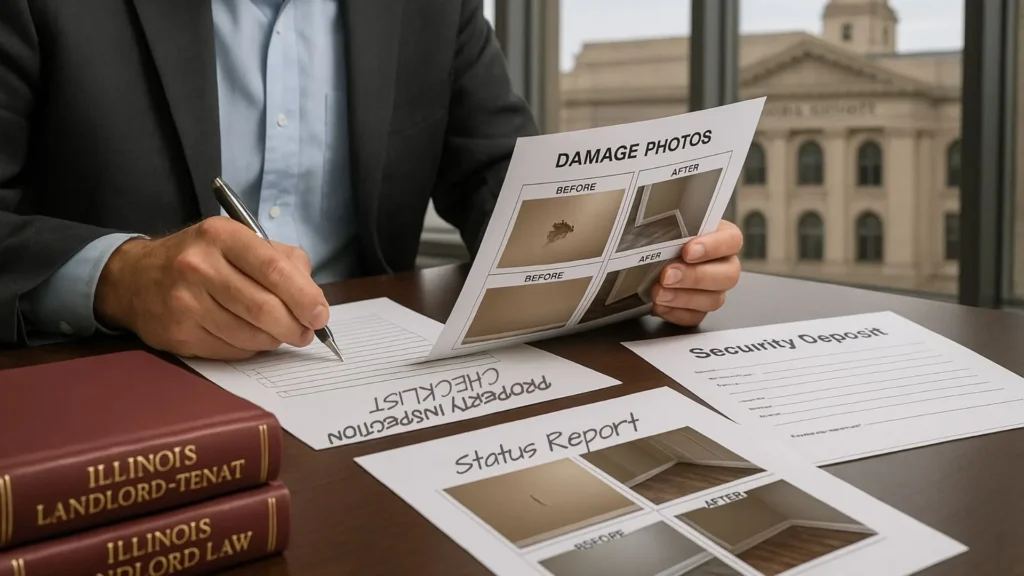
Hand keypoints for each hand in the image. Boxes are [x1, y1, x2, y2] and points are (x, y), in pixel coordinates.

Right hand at [94, 216, 329, 359]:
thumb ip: (282, 261)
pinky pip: (231, 350)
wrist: (134, 278)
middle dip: (294, 326)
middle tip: (306, 332)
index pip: (273, 269)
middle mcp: (199, 266)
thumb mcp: (238, 241)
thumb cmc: (201, 258)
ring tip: (280, 333)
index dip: (304, 297)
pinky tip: (250, 337)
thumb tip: (314, 299)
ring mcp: (185, 302)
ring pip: (250, 334)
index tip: (320, 315)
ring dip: (275, 340)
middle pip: (263, 308)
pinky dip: (251, 348)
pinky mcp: (178, 333)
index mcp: (222, 236)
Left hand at [650, 220, 742, 326]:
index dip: (713, 247)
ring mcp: (714, 290)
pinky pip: (695, 316)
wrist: (643, 257)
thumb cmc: (659, 234)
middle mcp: (723, 265)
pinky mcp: (698, 309)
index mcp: (721, 237)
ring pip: (713, 299)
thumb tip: (653, 212)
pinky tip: (658, 305)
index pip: (732, 240)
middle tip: (668, 275)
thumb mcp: (664, 222)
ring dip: (684, 297)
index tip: (687, 250)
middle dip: (695, 276)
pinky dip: (676, 313)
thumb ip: (667, 219)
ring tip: (658, 292)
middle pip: (728, 275)